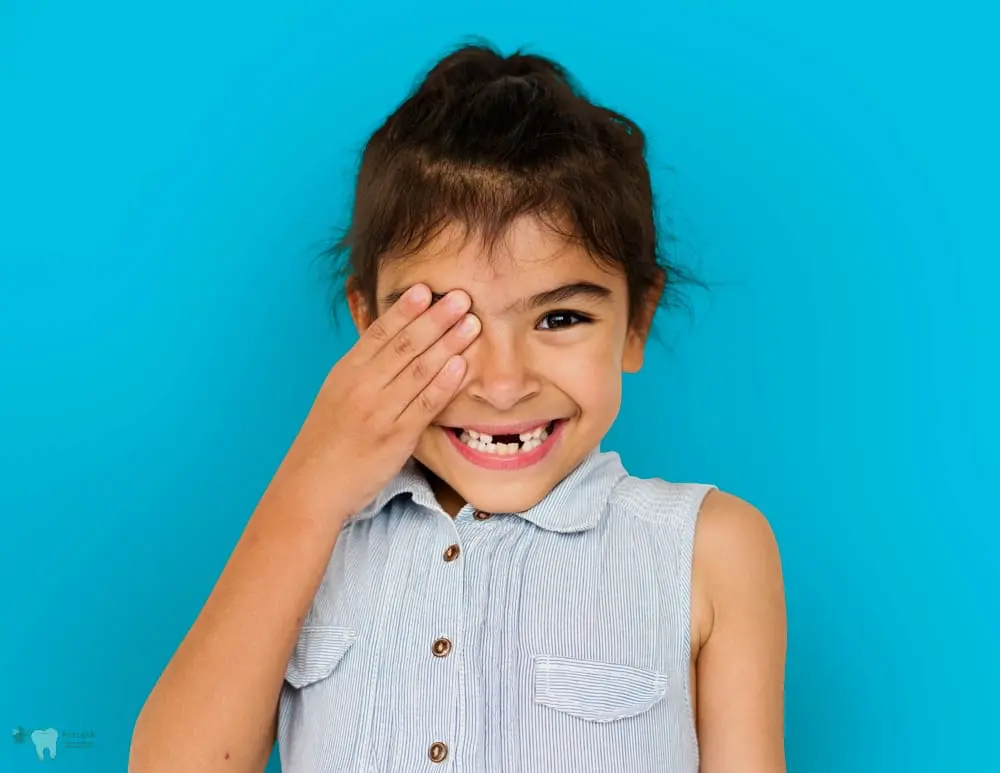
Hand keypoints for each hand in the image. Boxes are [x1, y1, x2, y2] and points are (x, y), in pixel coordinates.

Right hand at [284, 284, 479, 515]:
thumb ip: (363, 368)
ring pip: (419, 369)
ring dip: (448, 343)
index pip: (379, 333)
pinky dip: (445, 382)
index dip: (404, 309)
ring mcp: (379, 411)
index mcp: (346, 371)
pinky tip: (462, 364)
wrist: (312, 487)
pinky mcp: (396, 437)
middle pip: (404, 345)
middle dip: (435, 318)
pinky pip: (425, 403)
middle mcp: (361, 386)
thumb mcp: (336, 394)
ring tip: (471, 322)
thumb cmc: (328, 441)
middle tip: (461, 296)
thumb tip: (387, 340)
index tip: (426, 289)